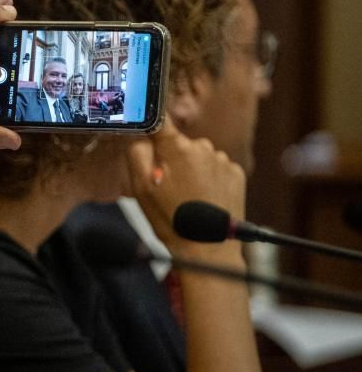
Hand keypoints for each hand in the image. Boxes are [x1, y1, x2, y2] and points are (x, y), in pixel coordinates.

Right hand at [128, 122, 246, 255]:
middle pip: (178, 144)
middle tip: (165, 187)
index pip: (159, 121)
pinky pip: (215, 169)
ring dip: (190, 171)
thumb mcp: (139, 188)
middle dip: (170, 160)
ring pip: (197, 157)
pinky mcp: (236, 174)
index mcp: (177, 147)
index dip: (150, 128)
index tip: (146, 137)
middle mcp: (203, 147)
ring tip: (186, 198)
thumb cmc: (171, 220)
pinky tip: (202, 199)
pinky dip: (208, 180)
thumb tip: (139, 133)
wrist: (208, 249)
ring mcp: (222, 160)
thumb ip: (136, 152)